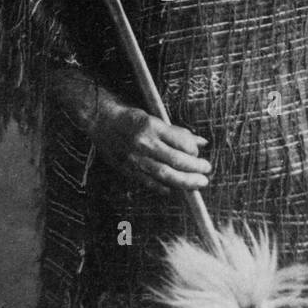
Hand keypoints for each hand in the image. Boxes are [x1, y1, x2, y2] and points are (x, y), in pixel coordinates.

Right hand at [91, 105, 210, 192]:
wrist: (101, 121)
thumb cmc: (130, 117)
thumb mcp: (154, 118)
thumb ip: (177, 132)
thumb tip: (201, 143)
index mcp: (151, 126)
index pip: (180, 141)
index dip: (193, 150)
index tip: (198, 153)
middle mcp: (144, 142)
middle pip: (175, 160)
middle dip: (195, 168)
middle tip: (207, 170)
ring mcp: (134, 157)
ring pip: (164, 174)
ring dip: (185, 181)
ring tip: (199, 183)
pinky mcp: (127, 168)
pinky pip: (148, 182)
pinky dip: (163, 187)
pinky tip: (174, 190)